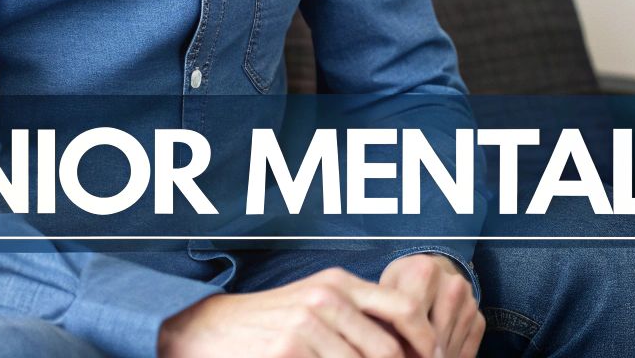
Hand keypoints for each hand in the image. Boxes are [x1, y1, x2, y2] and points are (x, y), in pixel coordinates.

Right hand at [158, 265, 437, 357]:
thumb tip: (407, 344)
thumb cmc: (270, 322)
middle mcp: (328, 298)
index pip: (405, 308)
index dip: (426, 340)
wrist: (208, 330)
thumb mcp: (316, 304)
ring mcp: (307, 325)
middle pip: (388, 349)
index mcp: (340, 283)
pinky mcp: (288, 350)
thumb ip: (358, 316)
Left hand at [378, 252, 483, 357]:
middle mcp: (452, 283)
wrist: (429, 273)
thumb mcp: (384, 292)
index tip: (399, 356)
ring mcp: (469, 300)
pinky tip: (439, 355)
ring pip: (451, 344)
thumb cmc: (400, 286)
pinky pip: (467, 349)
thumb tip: (386, 349)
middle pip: (435, 334)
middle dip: (422, 354)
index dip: (403, 342)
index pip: (411, 313)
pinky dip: (453, 357)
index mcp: (423, 270)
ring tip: (422, 357)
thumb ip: (384, 316)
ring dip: (438, 356)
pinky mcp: (478, 316)